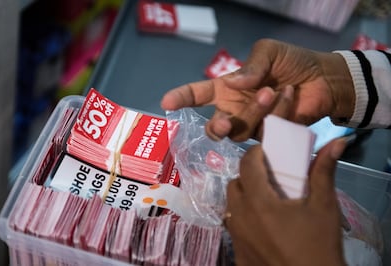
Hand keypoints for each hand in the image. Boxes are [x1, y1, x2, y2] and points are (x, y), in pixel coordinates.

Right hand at [161, 39, 354, 141]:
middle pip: (214, 128)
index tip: (166, 103)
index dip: (181, 98)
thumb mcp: (269, 52)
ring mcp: (253, 125)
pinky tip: (289, 98)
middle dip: (215, 128)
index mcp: (228, 88)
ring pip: (239, 133)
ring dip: (252, 114)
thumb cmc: (292, 62)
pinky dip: (277, 115)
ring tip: (271, 93)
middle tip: (223, 124)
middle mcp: (235, 109)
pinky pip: (265, 133)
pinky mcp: (271, 136)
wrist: (324, 79)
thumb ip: (251, 65)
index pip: (198, 95)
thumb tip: (234, 84)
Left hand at [224, 139, 346, 265]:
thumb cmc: (319, 245)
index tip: (268, 153)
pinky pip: (232, 227)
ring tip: (265, 201)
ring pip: (231, 206)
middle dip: (249, 176)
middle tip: (269, 179)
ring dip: (244, 197)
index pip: (246, 164)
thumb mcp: (324, 206)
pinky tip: (262, 225)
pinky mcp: (236, 253)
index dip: (255, 153)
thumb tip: (336, 142)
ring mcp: (235, 237)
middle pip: (235, 184)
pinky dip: (243, 219)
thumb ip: (323, 171)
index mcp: (258, 202)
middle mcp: (240, 217)